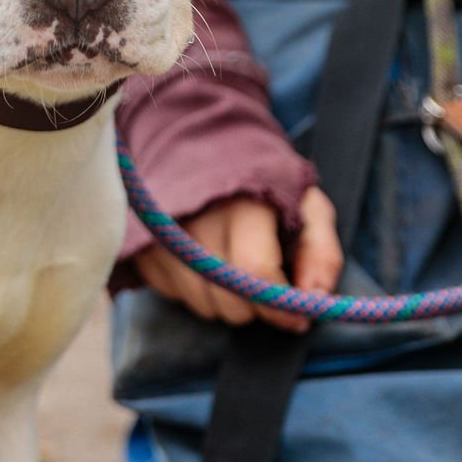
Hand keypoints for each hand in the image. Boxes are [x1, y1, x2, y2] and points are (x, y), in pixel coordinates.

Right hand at [131, 187, 342, 334]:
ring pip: (202, 306)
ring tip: (232, 265)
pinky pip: (175, 296)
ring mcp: (161, 236)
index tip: (295, 317)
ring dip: (224, 300)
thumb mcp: (308, 205)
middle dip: (253, 304)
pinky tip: (204, 262)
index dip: (279, 305)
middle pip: (228, 300)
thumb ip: (321, 252)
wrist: (199, 145)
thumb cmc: (263, 182)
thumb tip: (315, 301)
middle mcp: (194, 219)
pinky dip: (195, 291)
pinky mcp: (140, 248)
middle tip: (262, 280)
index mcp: (241, 203)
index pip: (255, 273)